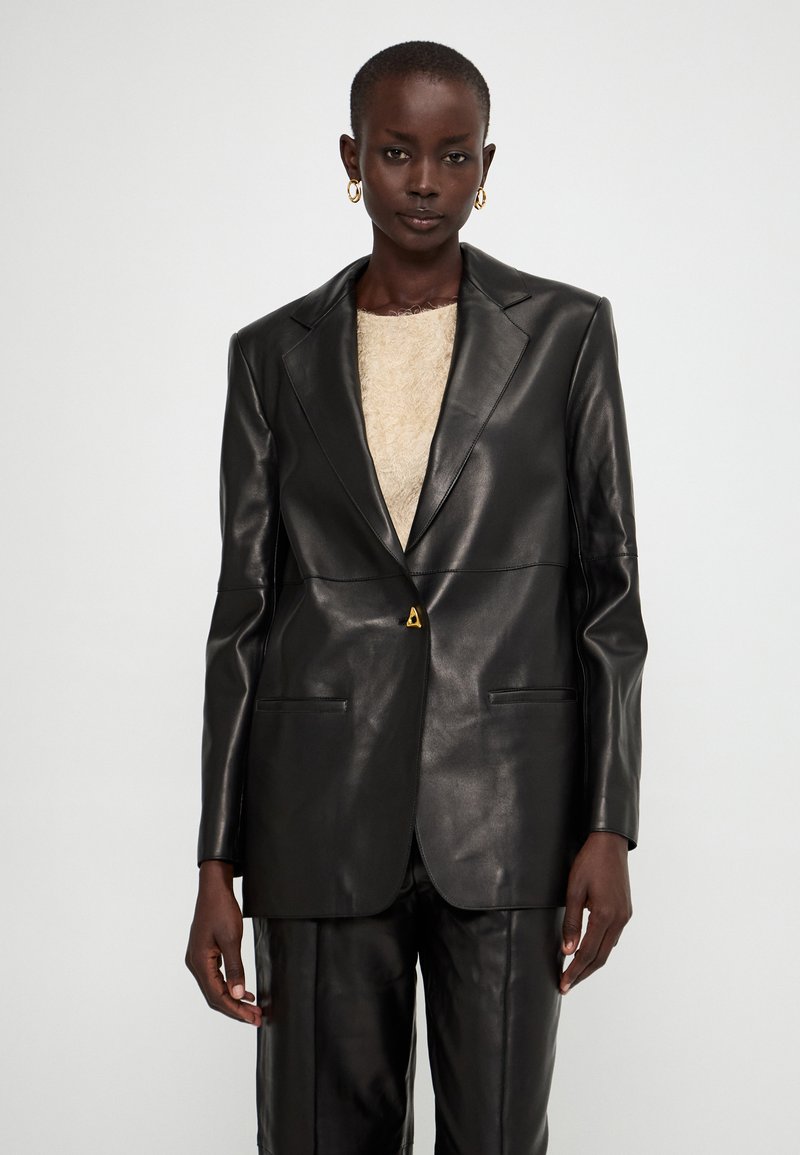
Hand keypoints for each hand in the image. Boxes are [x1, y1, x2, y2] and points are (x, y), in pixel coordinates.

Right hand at [185, 860, 261, 1025]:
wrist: (214, 888)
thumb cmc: (221, 909)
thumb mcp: (232, 939)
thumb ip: (235, 968)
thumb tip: (237, 994)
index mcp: (199, 962)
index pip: (217, 995)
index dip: (235, 1010)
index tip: (252, 1018)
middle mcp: (196, 963)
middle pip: (215, 995)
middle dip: (236, 1009)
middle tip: (256, 1018)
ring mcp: (199, 959)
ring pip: (216, 988)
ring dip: (234, 999)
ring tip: (253, 1008)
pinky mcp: (205, 954)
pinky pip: (216, 977)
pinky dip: (230, 986)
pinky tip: (243, 991)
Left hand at [559, 831, 631, 994]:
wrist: (610, 843)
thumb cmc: (589, 862)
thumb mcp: (574, 890)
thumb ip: (571, 922)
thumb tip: (568, 950)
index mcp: (605, 915)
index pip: (587, 953)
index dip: (574, 971)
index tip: (563, 984)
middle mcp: (619, 919)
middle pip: (599, 957)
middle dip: (582, 974)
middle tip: (566, 986)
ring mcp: (625, 916)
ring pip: (607, 950)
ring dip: (591, 964)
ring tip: (574, 973)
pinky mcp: (626, 911)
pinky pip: (612, 938)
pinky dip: (599, 949)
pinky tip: (588, 951)